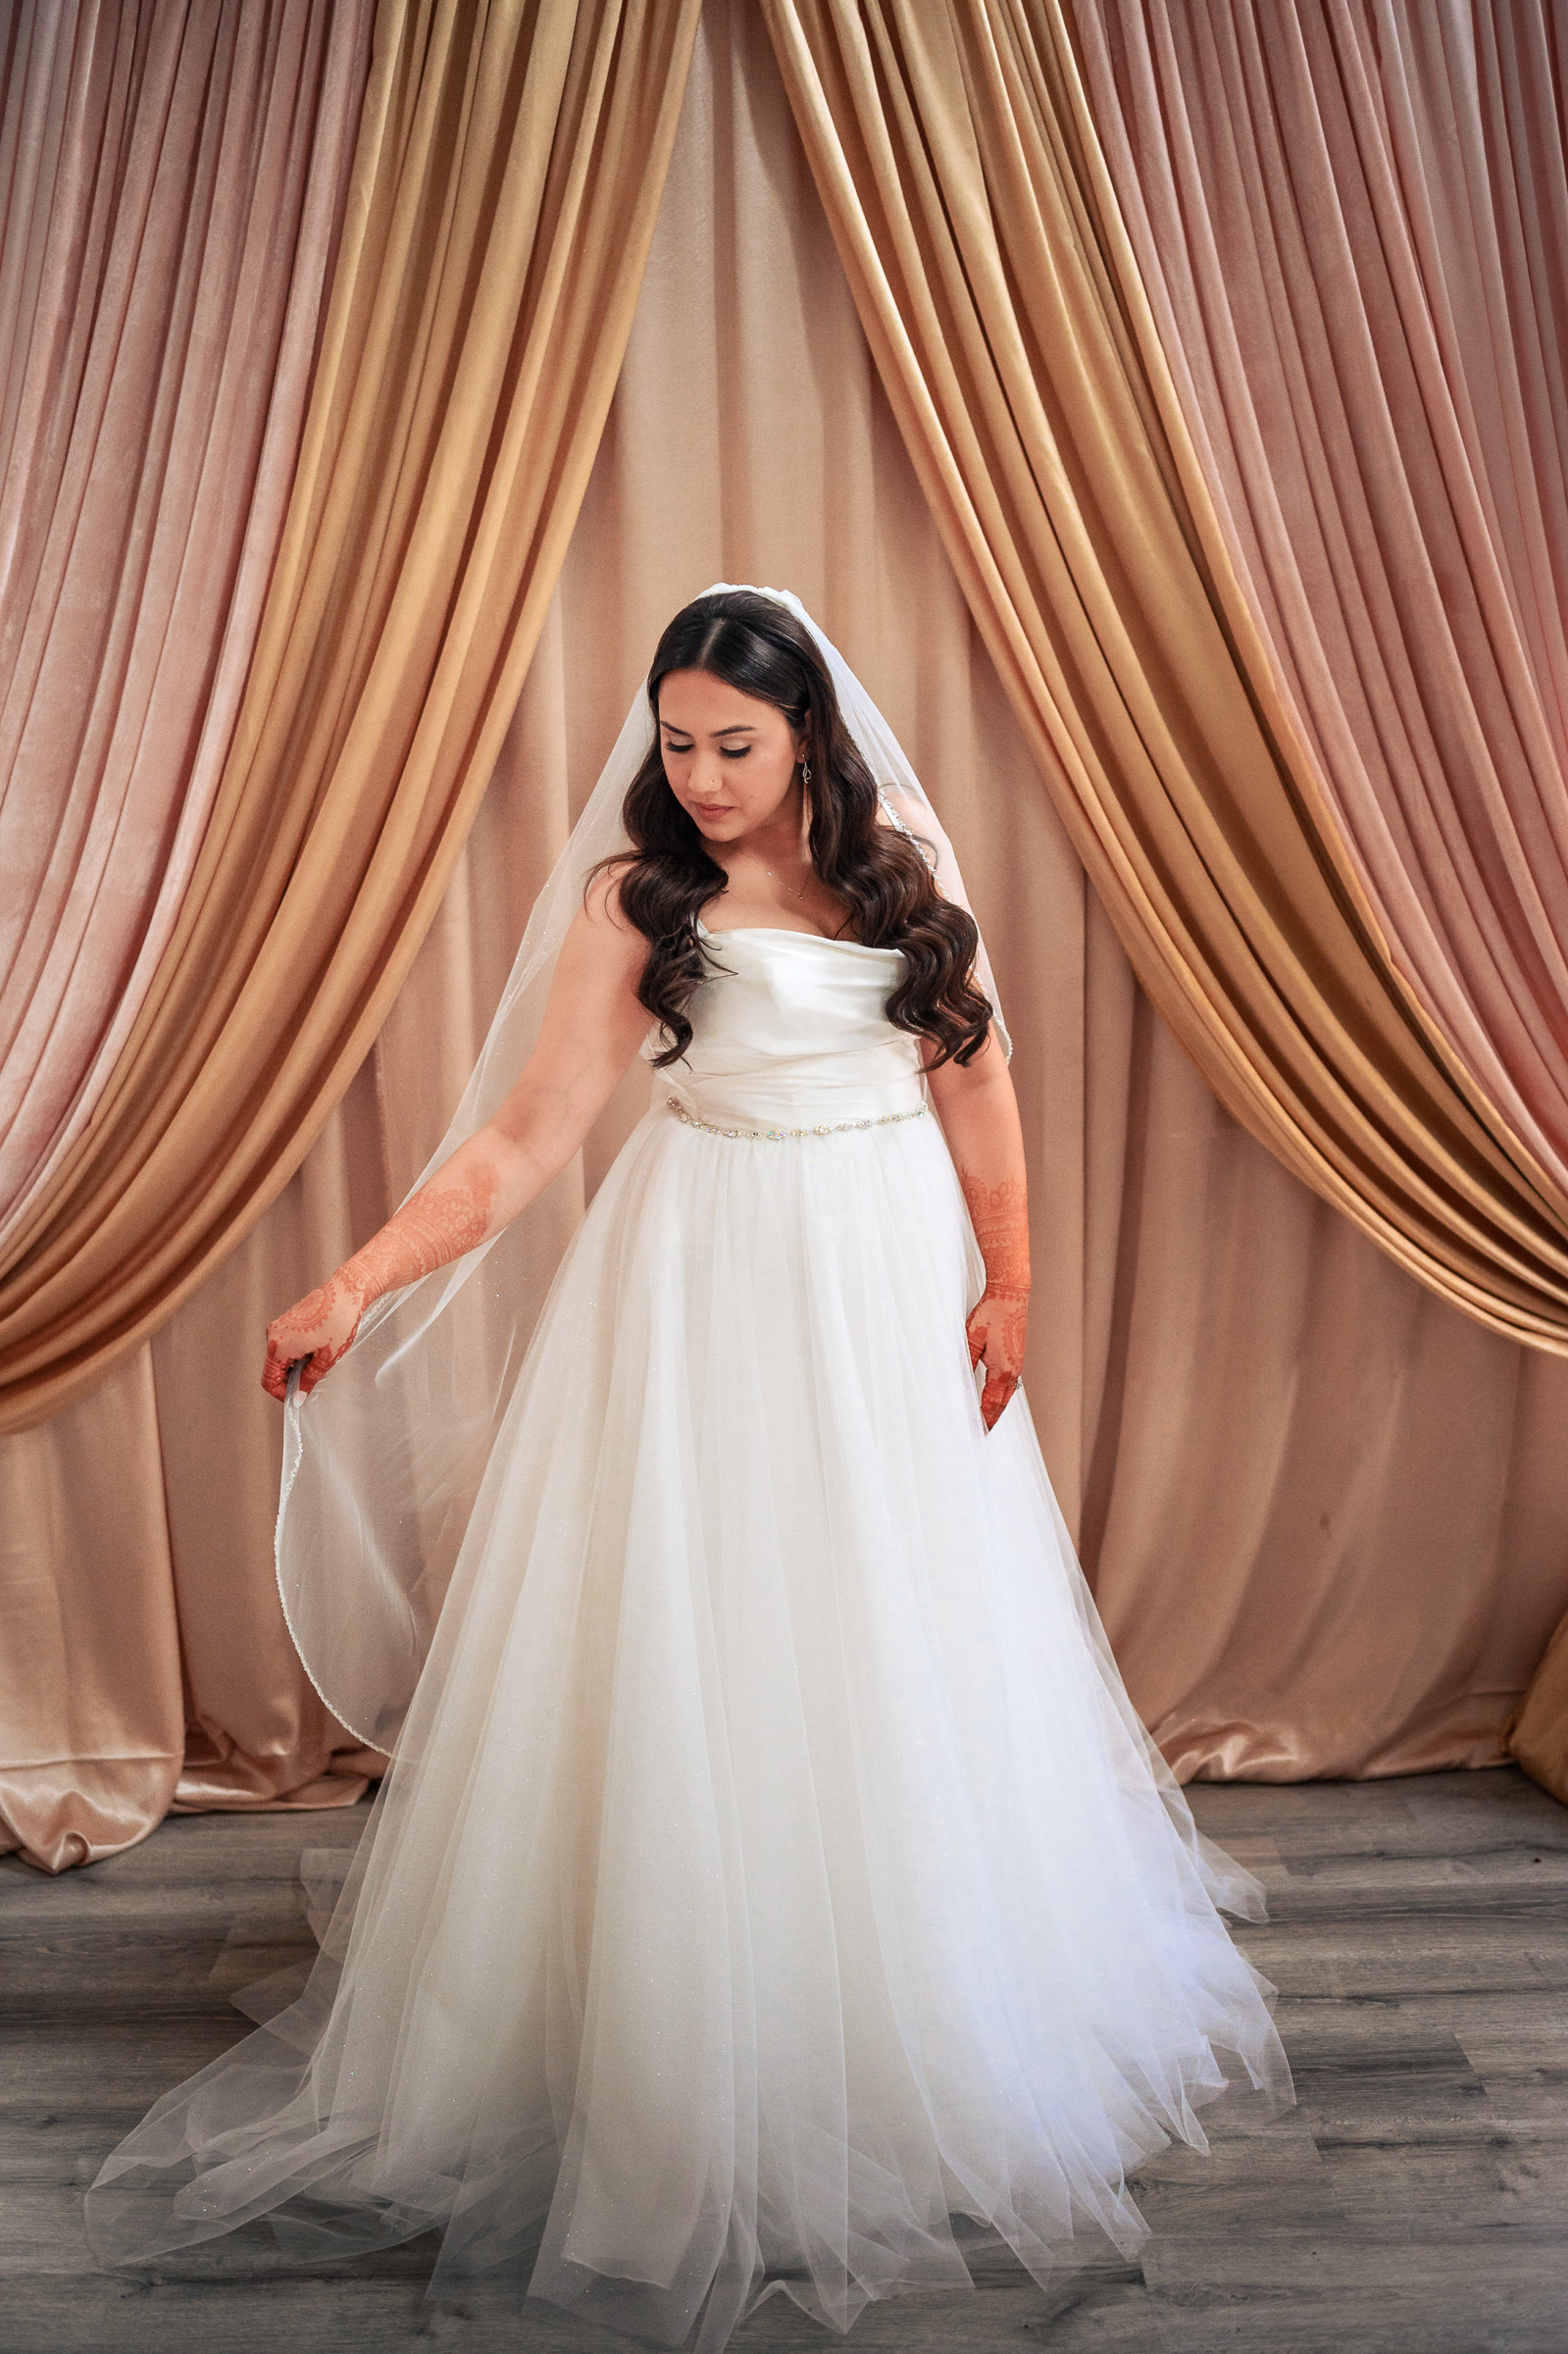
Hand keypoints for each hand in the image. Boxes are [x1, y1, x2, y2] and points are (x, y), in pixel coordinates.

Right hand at [262, 1273, 365, 1401]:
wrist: (346, 1292)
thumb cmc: (338, 1322)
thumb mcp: (326, 1359)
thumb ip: (308, 1380)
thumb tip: (297, 1398)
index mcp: (278, 1346)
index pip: (269, 1380)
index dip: (282, 1394)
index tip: (299, 1397)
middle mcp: (273, 1334)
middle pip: (274, 1369)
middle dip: (292, 1378)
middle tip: (315, 1378)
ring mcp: (279, 1325)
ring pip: (281, 1356)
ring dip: (297, 1364)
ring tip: (320, 1358)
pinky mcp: (287, 1320)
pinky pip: (287, 1344)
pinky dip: (299, 1352)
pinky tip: (319, 1347)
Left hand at [966, 1287, 1027, 1430]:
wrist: (1011, 1295)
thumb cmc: (992, 1314)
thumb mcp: (972, 1340)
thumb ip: (965, 1363)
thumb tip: (959, 1382)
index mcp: (1002, 1370)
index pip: (991, 1404)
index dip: (983, 1419)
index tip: (977, 1431)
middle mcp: (1013, 1370)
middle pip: (1002, 1403)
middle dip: (992, 1418)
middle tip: (983, 1431)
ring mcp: (1017, 1363)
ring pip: (1007, 1393)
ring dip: (998, 1406)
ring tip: (988, 1418)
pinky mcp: (1017, 1355)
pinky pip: (1010, 1382)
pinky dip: (1002, 1394)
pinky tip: (995, 1393)